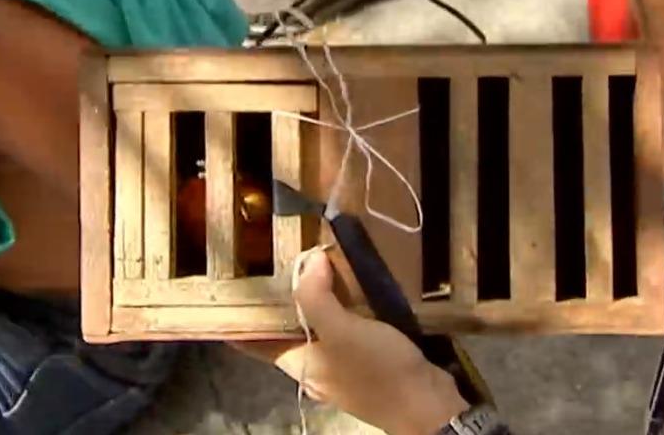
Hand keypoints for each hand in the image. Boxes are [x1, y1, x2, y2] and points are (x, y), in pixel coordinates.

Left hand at [233, 251, 468, 434]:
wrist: (427, 404)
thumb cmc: (378, 370)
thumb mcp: (342, 330)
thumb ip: (317, 297)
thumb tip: (308, 262)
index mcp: (298, 363)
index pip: (255, 341)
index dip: (244, 316)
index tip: (237, 285)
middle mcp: (313, 368)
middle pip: (288, 331)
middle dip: (287, 299)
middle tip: (284, 260)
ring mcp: (340, 368)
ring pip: (319, 330)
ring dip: (319, 301)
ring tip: (318, 265)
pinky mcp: (366, 364)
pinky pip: (345, 332)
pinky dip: (345, 311)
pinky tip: (354, 290)